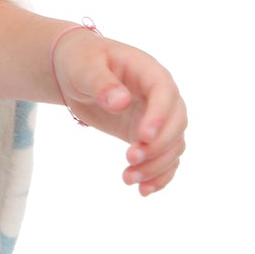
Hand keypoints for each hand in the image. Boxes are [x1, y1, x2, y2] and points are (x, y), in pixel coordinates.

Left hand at [53, 34, 187, 194]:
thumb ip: (101, 83)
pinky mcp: (148, 136)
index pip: (165, 93)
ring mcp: (157, 117)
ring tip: (128, 179)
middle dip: (157, 146)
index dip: (159, 116)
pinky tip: (143, 191)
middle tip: (129, 160)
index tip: (142, 138)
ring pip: (173, 145)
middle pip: (177, 123)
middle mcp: (160, 96)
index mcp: (149, 72)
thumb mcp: (85, 67)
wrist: (77, 72)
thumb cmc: (81, 62)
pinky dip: (159, 176)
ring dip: (156, 166)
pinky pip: (165, 158)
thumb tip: (120, 101)